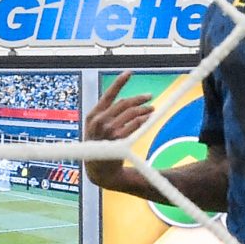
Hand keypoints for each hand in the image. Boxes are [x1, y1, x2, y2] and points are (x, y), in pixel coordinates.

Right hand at [83, 72, 155, 187]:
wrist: (99, 170)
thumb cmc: (98, 149)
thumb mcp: (96, 130)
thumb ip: (107, 115)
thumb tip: (126, 103)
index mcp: (92, 115)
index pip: (108, 94)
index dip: (120, 82)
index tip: (129, 73)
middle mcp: (99, 120)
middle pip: (124, 103)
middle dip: (139, 99)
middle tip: (149, 97)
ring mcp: (108, 129)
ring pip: (131, 112)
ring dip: (144, 109)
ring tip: (151, 110)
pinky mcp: (118, 138)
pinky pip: (134, 124)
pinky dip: (143, 119)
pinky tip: (149, 118)